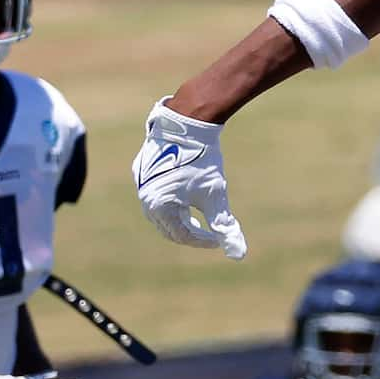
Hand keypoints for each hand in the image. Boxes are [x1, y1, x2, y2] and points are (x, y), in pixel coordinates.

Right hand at [132, 100, 247, 259]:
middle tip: (210, 232)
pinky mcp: (141, 170)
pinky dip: (169, 201)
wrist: (188, 123)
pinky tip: (185, 195)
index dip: (203, 240)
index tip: (219, 239)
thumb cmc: (203, 161)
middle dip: (190, 232)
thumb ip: (225, 226)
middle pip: (168, 227)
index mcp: (159, 206)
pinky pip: (153, 193)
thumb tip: (239, 255)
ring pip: (159, 211)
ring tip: (198, 215)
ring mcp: (140, 183)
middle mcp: (145, 197)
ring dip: (179, 218)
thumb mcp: (216, 196)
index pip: (182, 235)